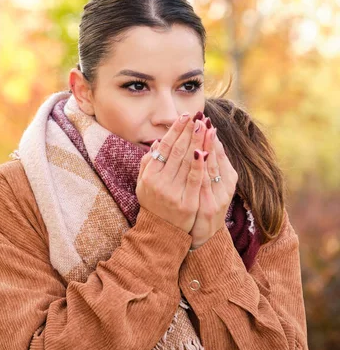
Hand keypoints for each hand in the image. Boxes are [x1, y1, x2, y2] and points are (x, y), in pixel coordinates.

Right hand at [136, 112, 207, 232]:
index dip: (175, 130)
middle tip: (197, 116)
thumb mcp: (143, 183)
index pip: (164, 147)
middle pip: (177, 151)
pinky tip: (205, 150)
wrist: (161, 232)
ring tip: (204, 126)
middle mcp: (160, 182)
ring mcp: (174, 193)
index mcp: (150, 175)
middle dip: (188, 131)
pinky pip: (195, 179)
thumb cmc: (153, 204)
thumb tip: (157, 143)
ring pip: (187, 162)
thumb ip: (147, 163)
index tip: (183, 116)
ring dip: (197, 142)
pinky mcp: (187, 203)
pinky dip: (200, 164)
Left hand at [189, 118, 238, 248]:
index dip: (213, 137)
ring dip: (206, 146)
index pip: (220, 154)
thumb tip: (209, 141)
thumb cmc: (205, 207)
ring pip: (211, 167)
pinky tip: (199, 153)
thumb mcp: (213, 187)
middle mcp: (225, 187)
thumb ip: (213, 165)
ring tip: (203, 129)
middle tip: (203, 119)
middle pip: (216, 157)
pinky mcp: (207, 206)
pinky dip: (201, 167)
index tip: (207, 120)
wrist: (203, 238)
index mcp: (227, 180)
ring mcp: (216, 197)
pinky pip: (202, 182)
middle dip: (208, 137)